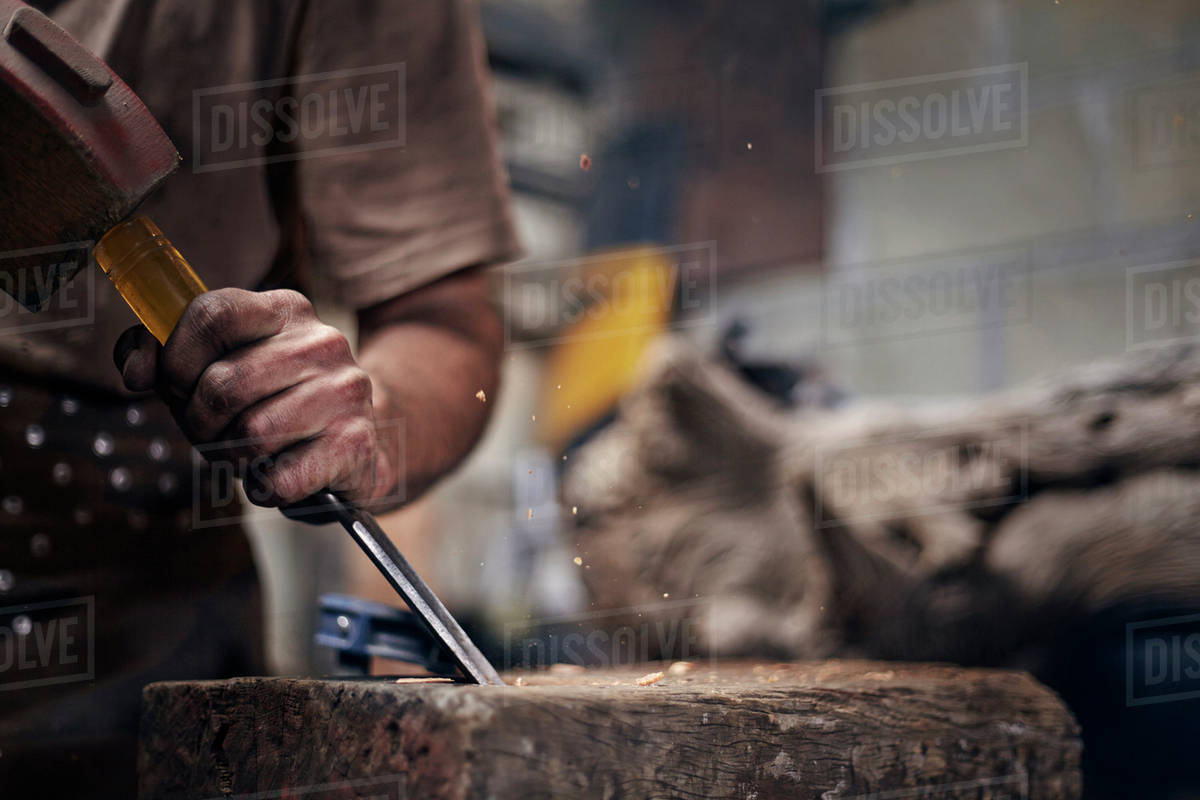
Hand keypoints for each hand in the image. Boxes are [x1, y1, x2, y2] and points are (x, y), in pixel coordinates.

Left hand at [114, 288, 391, 508]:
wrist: (353, 446)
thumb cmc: (271, 405)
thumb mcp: (217, 369)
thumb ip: (164, 358)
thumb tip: (135, 371)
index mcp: (285, 311)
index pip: (213, 314)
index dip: (177, 358)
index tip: (178, 385)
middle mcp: (322, 342)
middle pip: (224, 383)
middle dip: (200, 422)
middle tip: (215, 433)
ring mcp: (345, 391)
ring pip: (251, 434)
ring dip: (235, 458)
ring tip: (252, 454)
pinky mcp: (355, 443)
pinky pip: (280, 479)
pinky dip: (266, 490)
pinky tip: (279, 476)